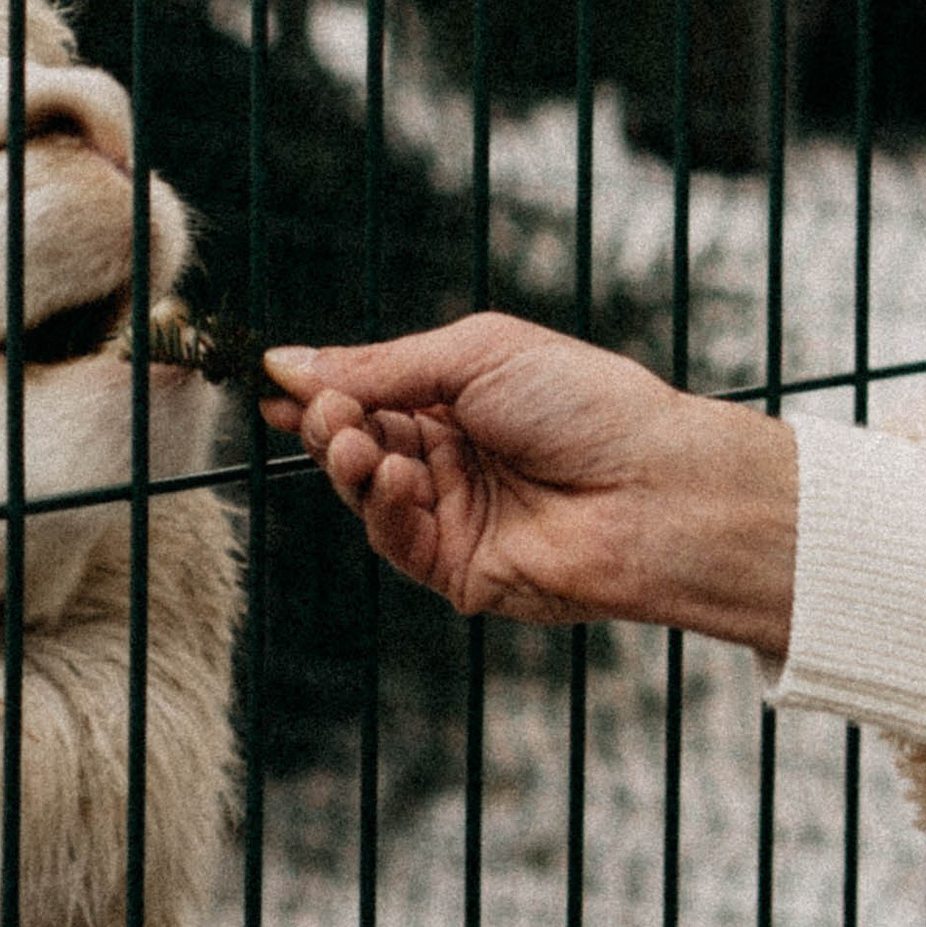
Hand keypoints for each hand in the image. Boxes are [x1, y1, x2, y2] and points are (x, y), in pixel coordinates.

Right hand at [260, 314, 797, 660]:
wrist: (654, 485)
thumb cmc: (586, 404)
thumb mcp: (477, 356)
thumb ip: (381, 365)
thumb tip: (289, 360)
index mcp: (462, 398)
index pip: (370, 394)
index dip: (320, 390)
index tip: (271, 383)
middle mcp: (454, 456)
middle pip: (358, 443)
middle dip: (329, 424)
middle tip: (318, 410)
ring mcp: (455, 514)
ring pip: (367, 493)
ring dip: (348, 464)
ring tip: (351, 439)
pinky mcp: (460, 570)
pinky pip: (396, 541)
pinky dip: (382, 508)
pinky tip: (392, 478)